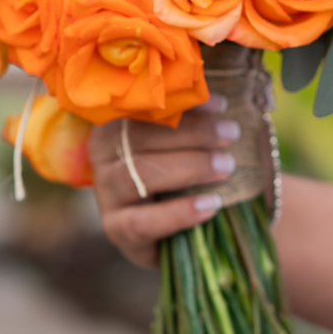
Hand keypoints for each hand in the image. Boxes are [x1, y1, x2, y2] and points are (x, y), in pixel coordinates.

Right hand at [88, 97, 241, 267]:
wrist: (164, 231)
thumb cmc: (176, 173)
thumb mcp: (180, 143)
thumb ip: (189, 122)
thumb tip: (220, 102)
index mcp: (114, 125)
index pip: (141, 107)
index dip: (180, 104)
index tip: (221, 105)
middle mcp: (102, 156)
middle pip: (137, 137)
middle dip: (191, 133)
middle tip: (230, 134)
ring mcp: (106, 194)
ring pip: (137, 175)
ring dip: (189, 167)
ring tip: (226, 167)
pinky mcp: (116, 229)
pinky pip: (141, 222)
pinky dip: (178, 213)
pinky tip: (211, 204)